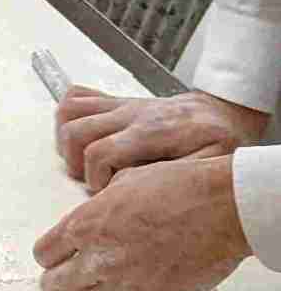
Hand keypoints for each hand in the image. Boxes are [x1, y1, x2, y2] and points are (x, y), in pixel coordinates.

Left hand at [33, 155, 250, 290]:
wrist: (222, 208)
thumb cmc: (182, 188)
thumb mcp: (124, 184)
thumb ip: (98, 209)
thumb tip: (93, 222)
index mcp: (86, 223)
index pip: (44, 254)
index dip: (52, 256)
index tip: (59, 258)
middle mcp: (97, 257)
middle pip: (53, 286)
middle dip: (60, 282)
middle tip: (73, 278)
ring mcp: (122, 285)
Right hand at [56, 86, 269, 191]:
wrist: (224, 114)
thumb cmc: (219, 142)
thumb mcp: (211, 165)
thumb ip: (176, 177)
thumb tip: (138, 189)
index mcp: (152, 132)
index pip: (100, 152)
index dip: (95, 179)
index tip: (108, 194)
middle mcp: (131, 114)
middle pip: (76, 131)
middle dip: (74, 163)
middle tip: (91, 181)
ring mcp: (122, 105)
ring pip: (70, 111)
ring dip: (66, 140)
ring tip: (82, 162)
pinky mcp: (118, 102)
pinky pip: (79, 96)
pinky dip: (69, 115)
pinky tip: (82, 137)